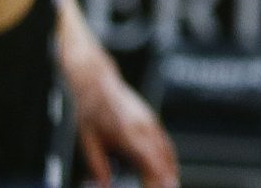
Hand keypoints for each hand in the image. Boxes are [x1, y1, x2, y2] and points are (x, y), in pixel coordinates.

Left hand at [71, 70, 176, 187]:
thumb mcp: (88, 140)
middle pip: (162, 156)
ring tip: (172, 183)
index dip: (158, 174)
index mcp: (127, 130)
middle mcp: (143, 125)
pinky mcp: (151, 119)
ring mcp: (149, 121)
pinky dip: (169, 156)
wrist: (97, 82)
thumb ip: (98, 166)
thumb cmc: (91, 109)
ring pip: (166, 148)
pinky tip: (169, 167)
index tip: (164, 186)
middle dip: (167, 175)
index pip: (149, 158)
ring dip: (171, 167)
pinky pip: (164, 141)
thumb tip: (105, 185)